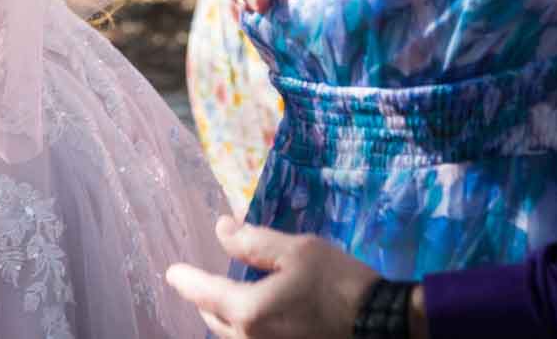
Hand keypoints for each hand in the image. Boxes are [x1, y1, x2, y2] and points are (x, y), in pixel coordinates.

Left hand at [165, 217, 390, 338]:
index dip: (185, 280)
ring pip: (234, 336)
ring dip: (226, 318)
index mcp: (250, 312)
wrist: (386, 326)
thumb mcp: (298, 251)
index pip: (203, 294)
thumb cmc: (340, 284)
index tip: (171, 272)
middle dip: (204, 300)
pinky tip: (258, 316)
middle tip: (202, 282)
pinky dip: (247, 329)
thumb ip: (254, 241)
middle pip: (215, 320)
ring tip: (226, 298)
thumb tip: (220, 229)